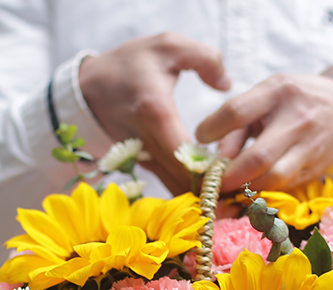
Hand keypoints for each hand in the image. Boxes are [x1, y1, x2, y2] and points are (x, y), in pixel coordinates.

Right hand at [79, 33, 230, 193]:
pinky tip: (213, 194)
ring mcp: (144, 157)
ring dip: (202, 196)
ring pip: (175, 188)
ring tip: (231, 201)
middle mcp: (147, 140)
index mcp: (156, 111)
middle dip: (211, 190)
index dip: (210, 170)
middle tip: (241, 195)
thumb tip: (226, 84)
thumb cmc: (131, 64)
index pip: (185, 155)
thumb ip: (205, 59)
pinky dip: (190, 192)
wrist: (90, 88)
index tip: (236, 173)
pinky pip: (169, 184)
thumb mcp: (169, 46)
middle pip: (182, 179)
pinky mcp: (145, 165)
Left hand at [195, 73, 332, 191]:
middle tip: (213, 184)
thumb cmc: (293, 102)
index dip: (213, 128)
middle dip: (230, 177)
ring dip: (246, 190)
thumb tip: (217, 160)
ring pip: (273, 179)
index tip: (199, 138)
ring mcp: (309, 147)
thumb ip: (238, 124)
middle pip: (258, 158)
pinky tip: (249, 193)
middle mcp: (297, 119)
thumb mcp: (266, 97)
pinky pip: (283, 187)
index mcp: (278, 92)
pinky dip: (263, 193)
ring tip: (229, 192)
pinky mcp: (314, 169)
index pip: (237, 111)